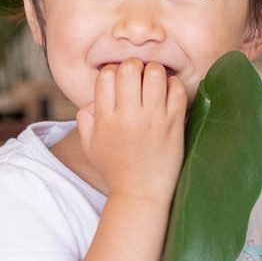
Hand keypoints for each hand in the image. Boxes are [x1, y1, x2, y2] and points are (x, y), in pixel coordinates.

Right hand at [76, 58, 187, 205]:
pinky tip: (169, 93)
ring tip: (155, 82)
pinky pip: (177, 90)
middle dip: (135, 66)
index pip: (107, 75)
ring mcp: (152, 120)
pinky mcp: (173, 125)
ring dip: (155, 72)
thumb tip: (93, 97)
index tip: (120, 81)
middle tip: (140, 76)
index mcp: (105, 119)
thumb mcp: (90, 146)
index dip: (114, 71)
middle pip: (130, 68)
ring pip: (155, 73)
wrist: (140, 194)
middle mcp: (127, 116)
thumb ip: (85, 119)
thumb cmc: (114, 169)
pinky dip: (174, 85)